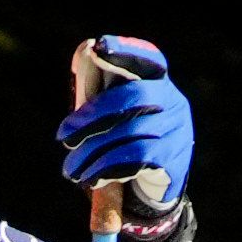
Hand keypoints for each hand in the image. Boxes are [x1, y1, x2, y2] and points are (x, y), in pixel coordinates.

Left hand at [59, 36, 193, 226]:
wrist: (149, 194)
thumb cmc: (123, 146)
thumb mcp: (111, 119)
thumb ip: (99, 91)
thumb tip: (84, 51)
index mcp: (159, 85)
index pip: (150, 59)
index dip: (126, 50)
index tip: (98, 47)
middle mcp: (174, 103)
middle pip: (134, 96)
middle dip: (92, 115)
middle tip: (64, 136)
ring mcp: (177, 131)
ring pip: (129, 132)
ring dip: (92, 152)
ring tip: (71, 169)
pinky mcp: (174, 160)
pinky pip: (136, 158)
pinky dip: (106, 168)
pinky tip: (90, 177)